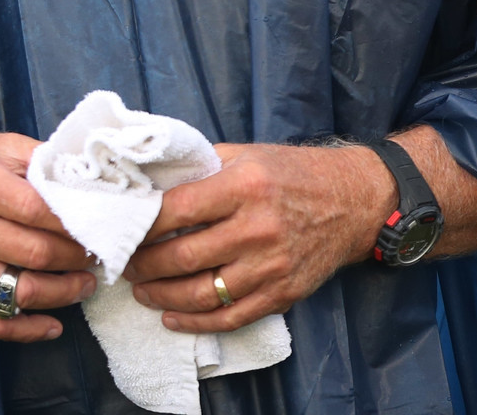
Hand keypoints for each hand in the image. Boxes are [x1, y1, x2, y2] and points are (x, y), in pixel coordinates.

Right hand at [0, 133, 97, 342]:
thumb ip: (39, 160)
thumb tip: (86, 178)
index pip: (38, 210)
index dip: (76, 222)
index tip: (100, 225)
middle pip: (36, 253)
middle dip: (78, 258)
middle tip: (99, 255)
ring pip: (21, 293)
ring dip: (63, 294)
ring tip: (84, 284)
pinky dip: (28, 330)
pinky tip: (53, 325)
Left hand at [122, 143, 393, 333]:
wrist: (353, 201)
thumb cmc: (292, 173)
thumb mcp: (245, 155)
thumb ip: (199, 168)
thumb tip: (148, 182)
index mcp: (244, 187)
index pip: (177, 210)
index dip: (143, 224)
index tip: (123, 228)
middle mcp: (257, 228)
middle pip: (183, 256)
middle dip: (144, 264)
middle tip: (125, 264)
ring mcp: (271, 266)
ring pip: (202, 293)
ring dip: (162, 296)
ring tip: (141, 290)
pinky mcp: (282, 294)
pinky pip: (231, 317)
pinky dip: (196, 322)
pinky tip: (171, 317)